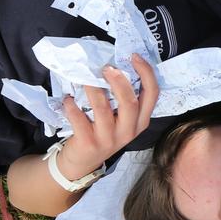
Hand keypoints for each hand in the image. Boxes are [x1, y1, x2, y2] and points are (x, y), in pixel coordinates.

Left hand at [56, 54, 158, 178]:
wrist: (82, 162)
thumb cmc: (103, 132)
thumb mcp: (121, 120)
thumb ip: (123, 99)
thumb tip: (117, 66)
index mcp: (141, 121)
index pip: (152, 94)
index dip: (146, 73)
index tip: (134, 56)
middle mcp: (129, 130)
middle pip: (130, 102)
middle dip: (119, 81)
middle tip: (107, 67)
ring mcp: (109, 139)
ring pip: (103, 108)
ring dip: (92, 89)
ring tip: (84, 78)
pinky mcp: (89, 143)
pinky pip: (79, 120)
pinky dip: (72, 106)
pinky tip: (68, 99)